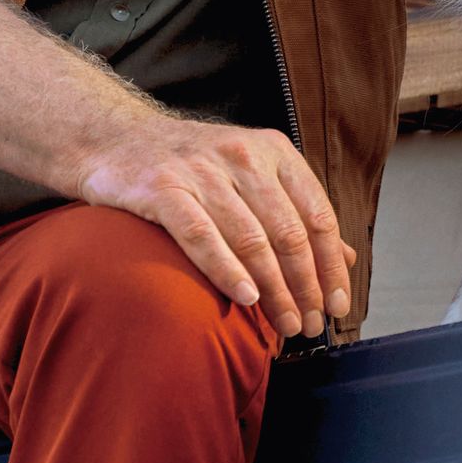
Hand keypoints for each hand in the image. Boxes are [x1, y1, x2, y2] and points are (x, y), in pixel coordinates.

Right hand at [76, 112, 354, 337]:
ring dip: (275, 290)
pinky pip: (202, 236)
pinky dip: (227, 269)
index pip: (317, 216)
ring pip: (252, 239)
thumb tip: (346, 258)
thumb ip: (296, 212)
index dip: (331, 265)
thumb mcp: (251, 175)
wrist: (115, 137)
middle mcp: (244, 157)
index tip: (338, 305)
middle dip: (306, 286)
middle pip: (289, 233)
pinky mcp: (163, 188)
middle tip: (311, 325)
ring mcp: (202, 171)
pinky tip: (245, 298)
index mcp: (275, 152)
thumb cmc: (192, 166)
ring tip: (286, 324)